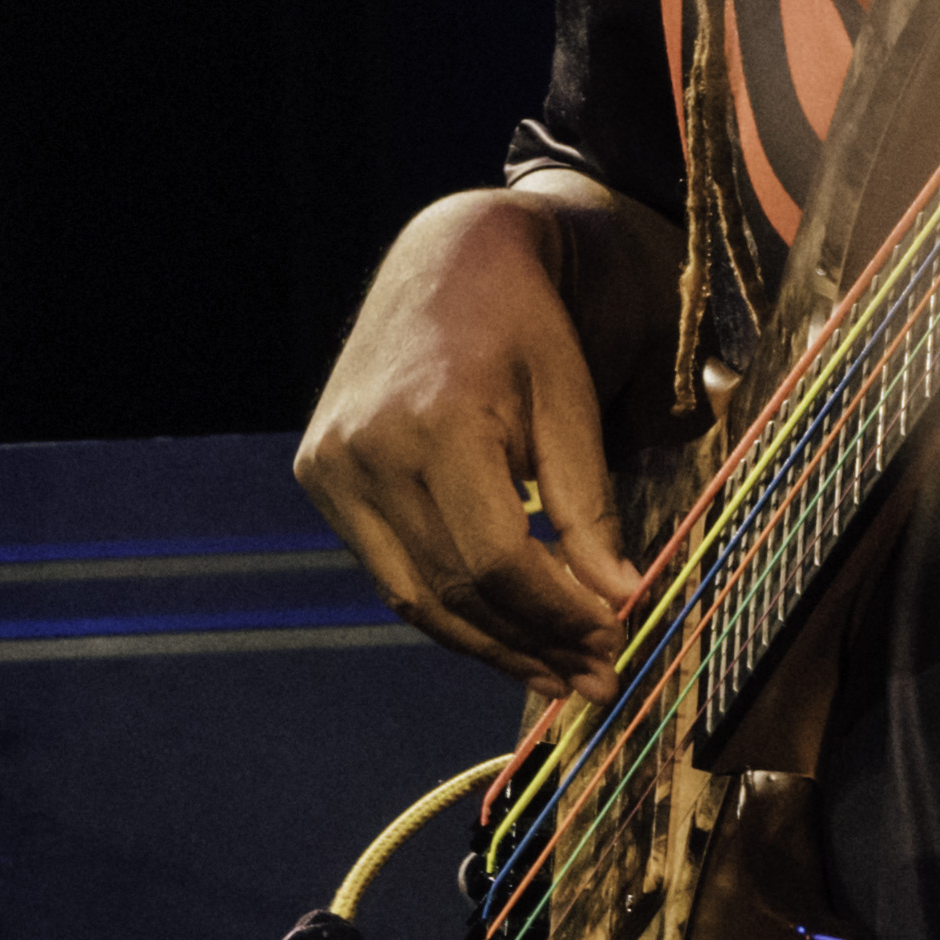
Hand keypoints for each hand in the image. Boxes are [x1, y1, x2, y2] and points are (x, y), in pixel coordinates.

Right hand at [290, 181, 653, 701]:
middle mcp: (368, 450)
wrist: (444, 259)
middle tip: (595, 681)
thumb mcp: (571, 400)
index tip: (614, 640)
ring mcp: (332, 466)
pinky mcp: (319, 474)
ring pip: (415, 595)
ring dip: (490, 644)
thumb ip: (588, 505)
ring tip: (556, 674)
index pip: (496, 558)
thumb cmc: (524, 324)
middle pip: (455, 587)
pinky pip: (389, 568)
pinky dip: (448, 606)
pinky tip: (503, 632)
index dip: (557, 613)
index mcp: (436, 423)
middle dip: (532, 643)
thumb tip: (620, 600)